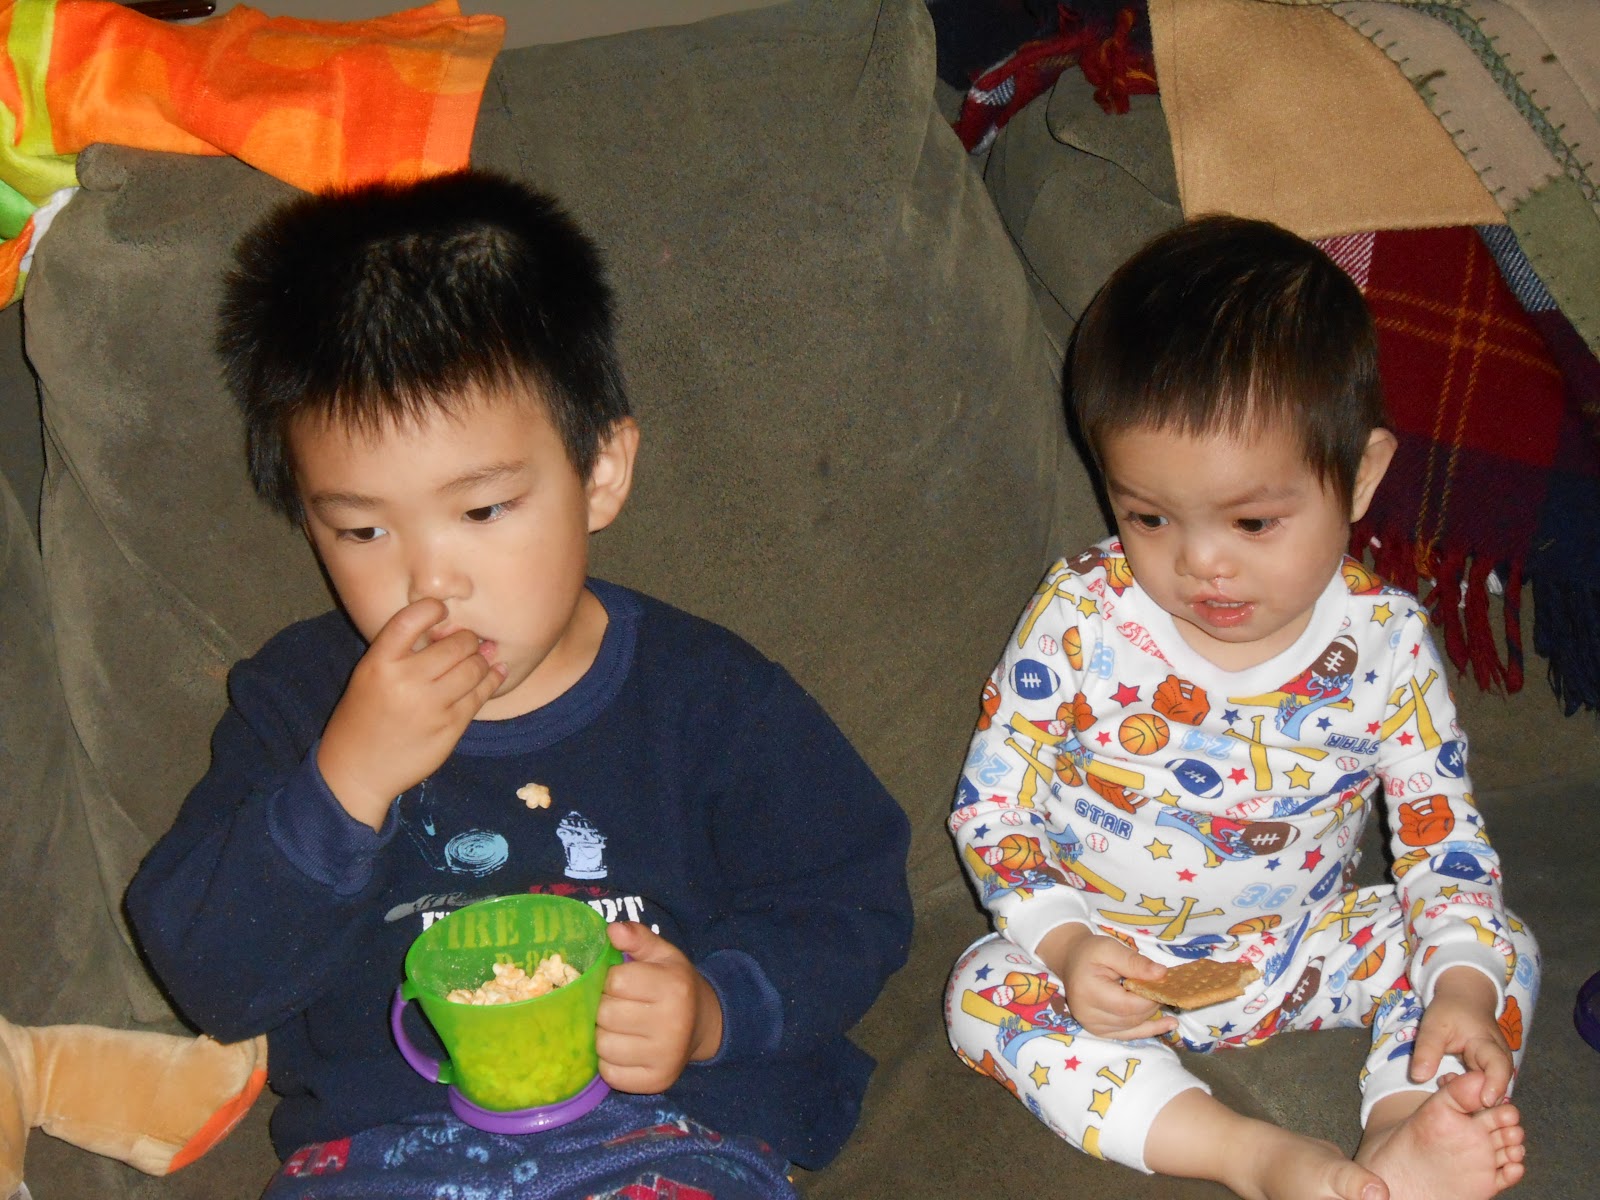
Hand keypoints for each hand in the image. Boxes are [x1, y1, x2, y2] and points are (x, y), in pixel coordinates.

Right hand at [317, 598, 505, 828]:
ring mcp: (430, 706)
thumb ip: (401, 651)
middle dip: (467, 640)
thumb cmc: (365, 716)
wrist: (357, 770)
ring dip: (481, 660)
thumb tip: (452, 626)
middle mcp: (406, 682)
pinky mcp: (450, 727)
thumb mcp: (370, 676)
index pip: (410, 620)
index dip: (432, 608)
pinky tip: (495, 673)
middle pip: (456, 644)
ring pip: (474, 667)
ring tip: (477, 661)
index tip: (441, 611)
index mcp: (379, 664)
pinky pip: (481, 695)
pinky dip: (492, 679)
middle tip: (465, 643)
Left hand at [596, 923, 722, 1093]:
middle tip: (619, 1005)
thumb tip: (612, 930)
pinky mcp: (656, 1082)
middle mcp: (673, 1023)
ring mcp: (665, 1057)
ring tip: (620, 1027)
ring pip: (603, 1045)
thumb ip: (638, 937)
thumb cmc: (675, 984)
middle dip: (605, 1006)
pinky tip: (624, 1048)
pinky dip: (609, 1061)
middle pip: (606, 1013)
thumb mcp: (663, 955)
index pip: (616, 981)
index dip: (612, 979)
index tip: (623, 982)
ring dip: (604, 1034)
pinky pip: (611, 1073)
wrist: (703, 1024)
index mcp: (674, 987)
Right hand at [1035, 923, 1176, 1039]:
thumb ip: (1135, 962)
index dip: (1150, 997)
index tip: (1165, 984)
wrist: (1071, 960)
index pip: (1128, 1004)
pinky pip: (1128, 1034)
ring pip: (1133, 1027)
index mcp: (1089, 992)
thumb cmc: (1090, 952)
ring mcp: (1092, 1026)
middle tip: (1165, 989)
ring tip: (1168, 1001)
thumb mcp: (1111, 948)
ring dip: (1151, 1015)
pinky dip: (1149, 1030)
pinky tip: (1169, 1024)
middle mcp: (1088, 1014)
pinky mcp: (1099, 1031)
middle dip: (1152, 1004)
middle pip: (1132, 1017)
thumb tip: (1162, 974)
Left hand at [1412, 965, 1512, 1103]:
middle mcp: (1499, 1059)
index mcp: (1488, 1045)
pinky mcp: (1489, 1072)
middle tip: (1465, 1111)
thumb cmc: (1449, 1011)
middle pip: (1499, 1085)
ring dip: (1475, 1099)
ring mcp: (1496, 1067)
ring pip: (1492, 1090)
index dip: (1494, 1085)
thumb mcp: (1433, 1026)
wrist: (1464, 999)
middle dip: (1485, 1100)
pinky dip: (1472, 1094)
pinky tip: (1452, 1091)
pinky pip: (1484, 1088)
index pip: (1498, 1067)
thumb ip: (1427, 1051)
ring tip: (1453, 1097)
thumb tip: (1418, 1079)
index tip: (1485, 1101)